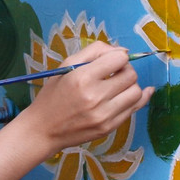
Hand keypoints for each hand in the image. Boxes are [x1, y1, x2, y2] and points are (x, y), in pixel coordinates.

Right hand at [25, 42, 153, 153]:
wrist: (43, 129)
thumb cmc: (53, 94)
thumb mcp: (66, 65)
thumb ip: (95, 51)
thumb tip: (123, 50)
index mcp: (82, 78)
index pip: (119, 59)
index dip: (117, 57)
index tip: (110, 62)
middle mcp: (95, 97)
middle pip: (131, 75)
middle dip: (125, 70)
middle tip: (114, 74)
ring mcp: (104, 115)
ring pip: (136, 92)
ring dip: (130, 86)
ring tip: (117, 87)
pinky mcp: (109, 128)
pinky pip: (134, 109)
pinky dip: (136, 99)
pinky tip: (135, 93)